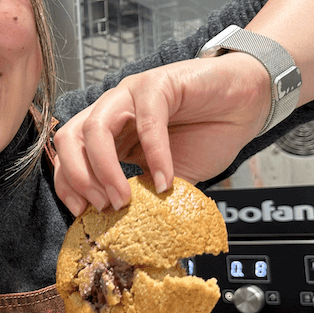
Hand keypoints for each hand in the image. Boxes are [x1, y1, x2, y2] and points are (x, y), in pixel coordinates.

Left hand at [52, 54, 268, 215]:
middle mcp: (111, 110)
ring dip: (104, 170)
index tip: (82, 214)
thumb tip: (126, 228)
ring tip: (124, 200)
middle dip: (78, 179)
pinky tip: (164, 180)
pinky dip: (154, 155)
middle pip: (69, 139)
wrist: (246, 103)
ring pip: (95, 128)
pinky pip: (146, 121)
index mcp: (106, 132)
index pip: (67, 155)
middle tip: (102, 208)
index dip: (68, 185)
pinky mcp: (159, 84)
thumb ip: (145, 194)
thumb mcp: (168, 177)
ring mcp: (130, 94)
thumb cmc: (207, 135)